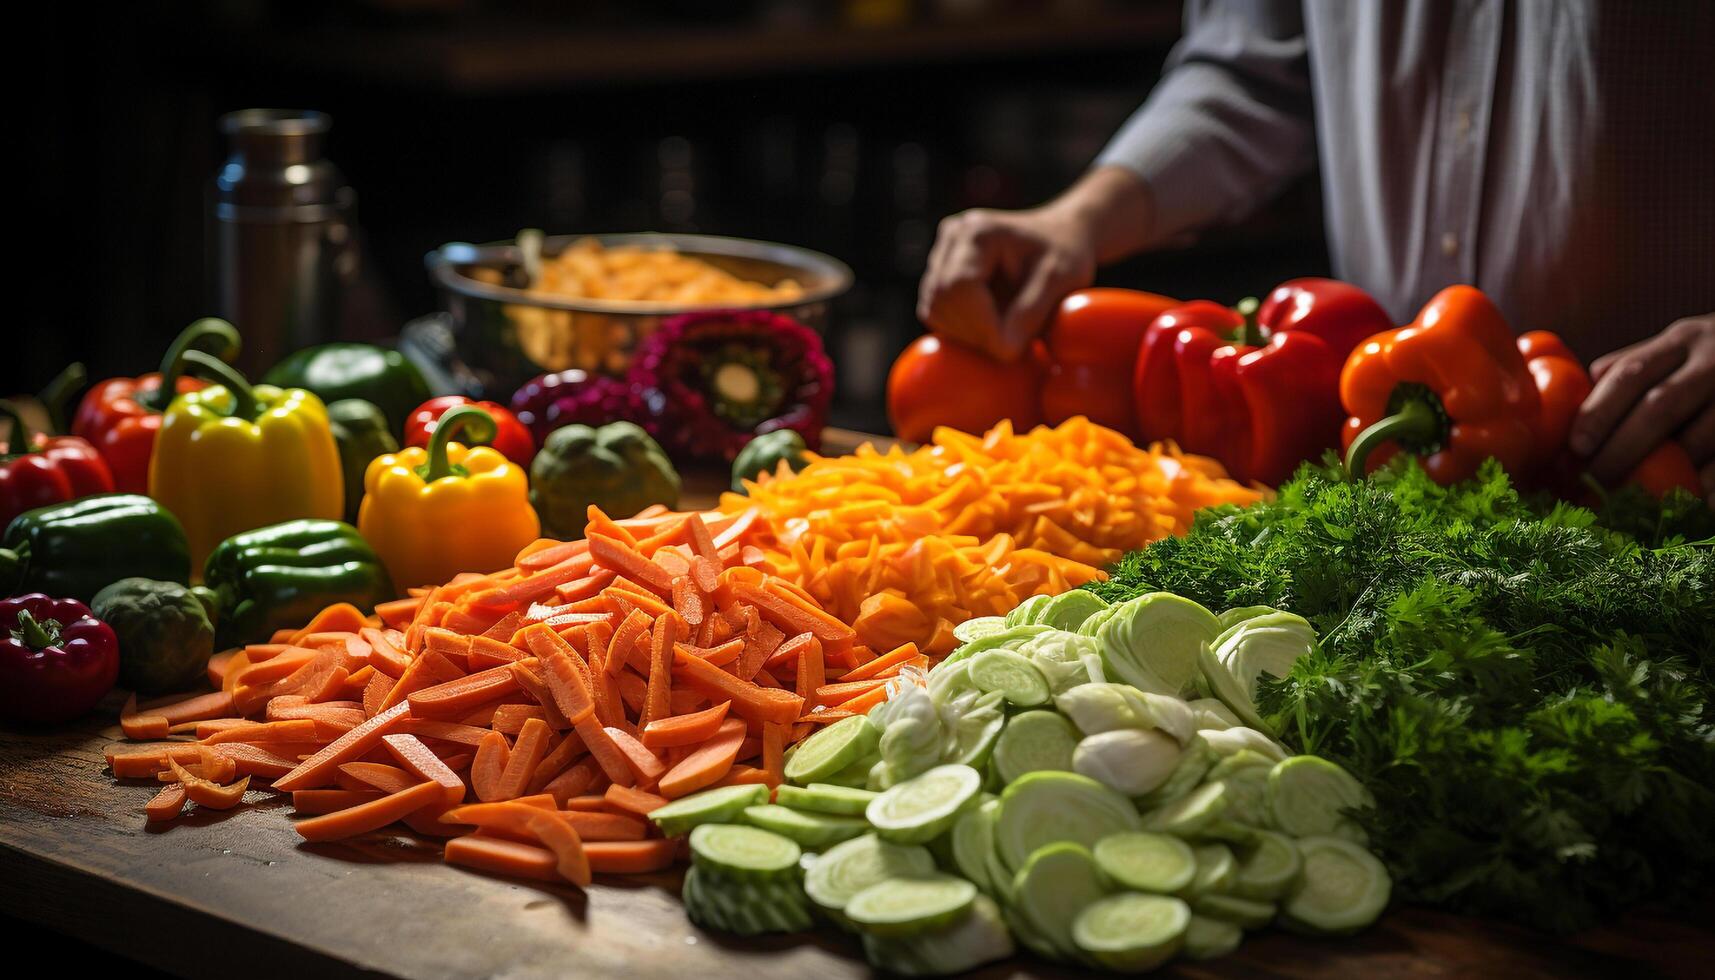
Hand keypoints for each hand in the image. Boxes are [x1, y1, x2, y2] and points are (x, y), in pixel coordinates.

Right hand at [917, 207, 1095, 360]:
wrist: (1060, 238)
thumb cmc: (1066, 255)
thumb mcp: (1062, 279)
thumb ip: (1032, 313)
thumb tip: (1002, 351)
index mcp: (978, 232)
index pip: (960, 286)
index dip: (980, 326)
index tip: (1012, 350)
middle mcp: (952, 239)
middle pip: (941, 300)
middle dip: (974, 334)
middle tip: (1013, 346)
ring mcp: (941, 256)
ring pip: (934, 311)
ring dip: (967, 335)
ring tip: (1006, 334)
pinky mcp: (938, 277)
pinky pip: (937, 315)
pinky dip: (962, 331)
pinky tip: (993, 327)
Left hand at [1572, 314, 1714, 501]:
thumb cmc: (1709, 359)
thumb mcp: (1674, 350)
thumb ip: (1631, 372)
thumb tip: (1577, 415)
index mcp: (1682, 341)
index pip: (1630, 374)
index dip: (1599, 411)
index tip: (1577, 447)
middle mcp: (1714, 363)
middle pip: (1661, 407)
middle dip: (1623, 447)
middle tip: (1597, 480)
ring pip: (1700, 439)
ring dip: (1666, 473)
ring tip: (1636, 500)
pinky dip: (1709, 485)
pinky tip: (1693, 506)